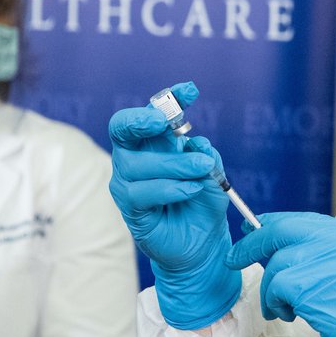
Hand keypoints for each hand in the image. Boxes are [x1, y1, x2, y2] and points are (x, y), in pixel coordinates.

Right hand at [108, 81, 240, 328]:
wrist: (203, 245)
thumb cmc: (203, 205)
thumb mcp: (213, 175)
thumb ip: (206, 156)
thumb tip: (197, 143)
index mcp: (154, 144)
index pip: (152, 113)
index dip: (168, 98)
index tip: (190, 91)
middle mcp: (135, 159)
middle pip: (122, 128)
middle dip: (142, 119)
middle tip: (166, 120)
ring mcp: (128, 183)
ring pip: (136, 164)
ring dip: (172, 163)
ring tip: (201, 170)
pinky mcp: (130, 209)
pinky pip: (140, 193)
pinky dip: (168, 188)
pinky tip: (190, 190)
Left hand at [227, 212, 335, 336]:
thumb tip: (311, 268)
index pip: (308, 222)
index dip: (280, 226)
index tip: (261, 230)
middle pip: (284, 229)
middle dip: (256, 240)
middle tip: (238, 255)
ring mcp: (326, 260)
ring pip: (278, 263)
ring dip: (271, 288)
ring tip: (280, 309)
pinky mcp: (312, 286)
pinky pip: (278, 286)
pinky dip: (276, 302)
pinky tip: (287, 315)